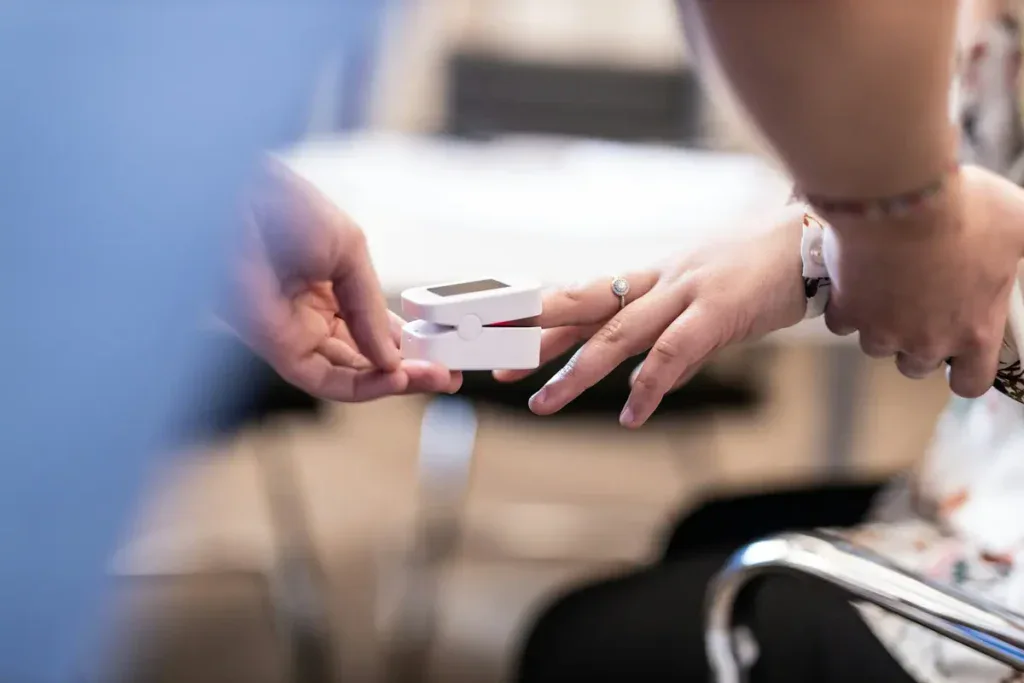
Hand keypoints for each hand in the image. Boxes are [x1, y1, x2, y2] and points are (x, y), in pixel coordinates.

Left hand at [225, 161, 461, 400]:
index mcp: (328, 285)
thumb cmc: (282, 206)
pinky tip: (394, 375)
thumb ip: (371, 306)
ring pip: (348, 375)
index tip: (441, 353)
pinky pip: (324, 379)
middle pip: (364, 358)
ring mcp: (292, 332)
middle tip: (444, 375)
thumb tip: (393, 353)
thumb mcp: (350, 249)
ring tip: (430, 377)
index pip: (373, 329)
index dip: (408, 345)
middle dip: (407, 370)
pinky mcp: (275, 347)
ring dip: (392, 382)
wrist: (238, 197)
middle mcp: (310, 314)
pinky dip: (363, 384)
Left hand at [493, 206, 807, 426]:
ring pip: (618, 333)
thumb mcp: (709, 301)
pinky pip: (673, 352)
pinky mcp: (718, 310)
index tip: (507, 335)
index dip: (545, 316)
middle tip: (502, 366)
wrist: (816, 240)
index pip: (588, 296)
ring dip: (578, 371)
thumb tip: (656, 375)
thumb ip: (679, 338)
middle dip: (540, 338)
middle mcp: (660, 282)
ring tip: (545, 402)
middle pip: (586, 307)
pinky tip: (631, 416)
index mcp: (655, 278)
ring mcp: (686, 293)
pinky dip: (649, 386)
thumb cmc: (764, 269)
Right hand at [822, 165, 1023, 396]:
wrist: (899, 194)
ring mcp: (882, 329)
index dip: (963, 370)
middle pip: (915, 367)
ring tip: (884, 289)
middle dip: (915, 342)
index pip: (970, 383)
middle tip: (917, 306)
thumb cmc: (964, 211)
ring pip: (876, 345)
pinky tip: (855, 279)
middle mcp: (926, 340)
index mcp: (975, 331)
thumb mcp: (1020, 224)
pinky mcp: (848, 310)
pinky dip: (846, 305)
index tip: (957, 352)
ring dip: (879, 325)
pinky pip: (842, 322)